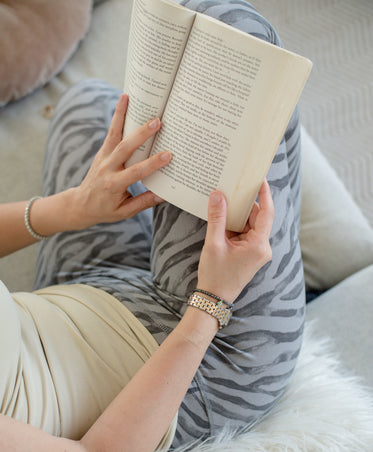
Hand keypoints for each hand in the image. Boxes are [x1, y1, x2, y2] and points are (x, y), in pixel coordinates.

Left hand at [71, 94, 171, 228]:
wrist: (81, 205)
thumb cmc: (105, 210)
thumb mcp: (125, 212)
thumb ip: (144, 202)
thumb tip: (164, 194)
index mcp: (114, 185)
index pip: (136, 172)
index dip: (152, 164)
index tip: (168, 156)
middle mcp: (107, 168)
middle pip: (125, 148)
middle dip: (141, 134)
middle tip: (157, 122)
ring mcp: (103, 158)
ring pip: (113, 134)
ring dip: (121, 115)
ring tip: (128, 97)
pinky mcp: (102, 151)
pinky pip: (110, 132)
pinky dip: (116, 117)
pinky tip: (123, 102)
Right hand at [197, 180, 273, 303]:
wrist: (214, 298)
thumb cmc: (215, 274)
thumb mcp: (214, 244)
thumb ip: (217, 218)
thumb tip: (218, 195)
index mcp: (259, 245)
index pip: (267, 213)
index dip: (265, 194)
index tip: (261, 179)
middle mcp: (262, 247)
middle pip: (257, 217)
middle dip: (245, 204)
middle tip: (233, 187)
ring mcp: (257, 251)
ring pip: (250, 224)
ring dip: (237, 215)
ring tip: (224, 201)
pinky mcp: (250, 253)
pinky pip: (245, 233)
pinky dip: (235, 225)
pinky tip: (222, 217)